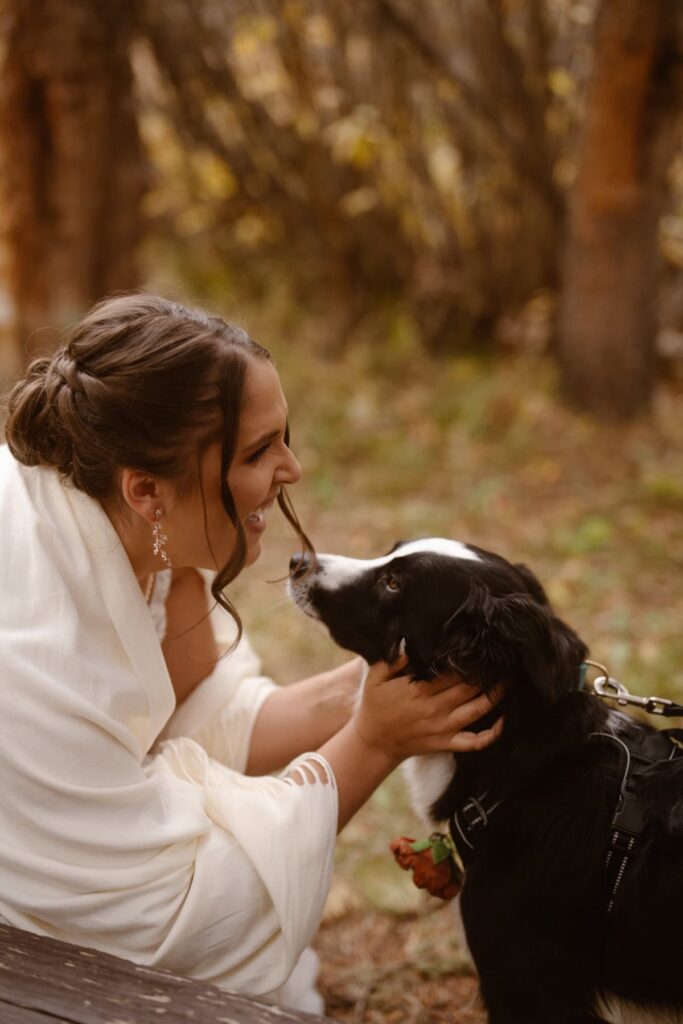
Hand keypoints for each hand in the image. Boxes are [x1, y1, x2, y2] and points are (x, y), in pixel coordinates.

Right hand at [352, 656, 502, 762]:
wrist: (374, 741)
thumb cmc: (375, 704)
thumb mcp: (375, 677)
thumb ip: (392, 659)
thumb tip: (411, 644)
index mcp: (418, 690)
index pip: (452, 672)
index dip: (470, 659)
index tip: (482, 648)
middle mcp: (434, 709)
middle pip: (470, 688)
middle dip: (489, 673)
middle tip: (504, 659)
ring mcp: (443, 728)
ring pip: (478, 710)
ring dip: (496, 695)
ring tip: (509, 680)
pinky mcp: (446, 743)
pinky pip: (474, 742)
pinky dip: (492, 734)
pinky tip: (504, 721)